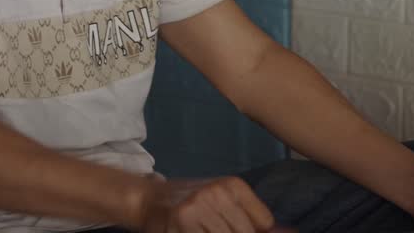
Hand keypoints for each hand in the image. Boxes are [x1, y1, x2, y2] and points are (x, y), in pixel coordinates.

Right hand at [135, 176, 277, 232]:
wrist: (149, 200)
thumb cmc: (192, 203)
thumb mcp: (223, 201)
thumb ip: (250, 217)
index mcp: (234, 185)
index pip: (265, 222)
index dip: (257, 232)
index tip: (237, 226)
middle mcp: (219, 192)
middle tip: (215, 226)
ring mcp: (200, 207)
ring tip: (204, 228)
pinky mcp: (183, 222)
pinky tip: (197, 230)